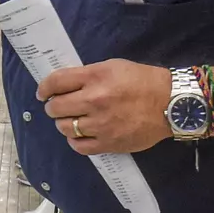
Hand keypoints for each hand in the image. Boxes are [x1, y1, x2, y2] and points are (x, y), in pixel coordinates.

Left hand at [37, 60, 172, 154]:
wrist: (170, 103)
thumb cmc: (142, 81)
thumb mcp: (113, 66)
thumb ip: (87, 75)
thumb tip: (65, 85)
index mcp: (95, 78)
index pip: (56, 82)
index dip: (44, 88)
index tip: (43, 93)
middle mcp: (94, 101)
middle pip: (55, 107)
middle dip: (53, 106)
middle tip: (59, 106)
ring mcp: (100, 124)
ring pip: (64, 127)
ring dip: (64, 123)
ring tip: (72, 119)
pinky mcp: (108, 143)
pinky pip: (79, 146)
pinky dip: (75, 140)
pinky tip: (80, 134)